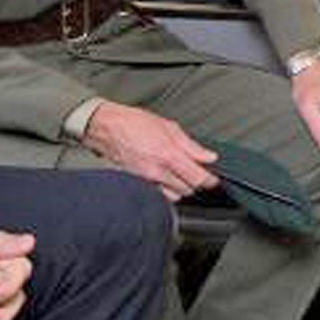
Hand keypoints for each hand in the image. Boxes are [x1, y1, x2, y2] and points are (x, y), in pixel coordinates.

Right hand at [82, 101, 219, 200]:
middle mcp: (157, 172)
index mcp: (169, 156)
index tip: (213, 178)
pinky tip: (164, 178)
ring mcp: (145, 181)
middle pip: (188, 190)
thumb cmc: (134, 123)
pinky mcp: (136, 185)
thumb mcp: (169, 127)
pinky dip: (165, 190)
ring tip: (178, 174)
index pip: (198, 179)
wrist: (105, 128)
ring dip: (180, 188)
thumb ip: (191, 146)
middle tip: (194, 171)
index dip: (210, 181)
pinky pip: (158, 195)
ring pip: (173, 196)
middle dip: (194, 183)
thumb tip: (209, 157)